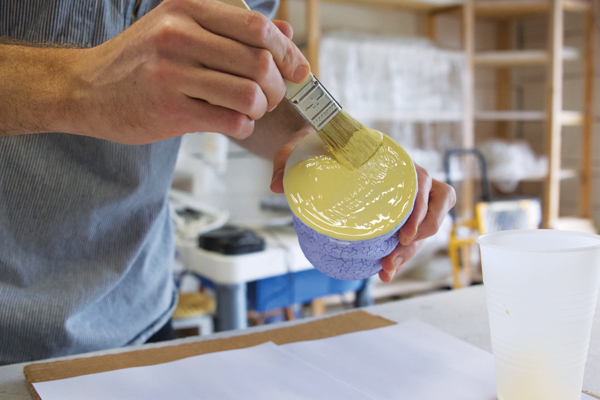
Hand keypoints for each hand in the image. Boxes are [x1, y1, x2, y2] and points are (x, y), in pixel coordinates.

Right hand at [71, 0, 308, 143]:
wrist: (86, 89)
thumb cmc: (141, 60)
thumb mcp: (181, 30)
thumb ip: (233, 30)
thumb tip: (284, 33)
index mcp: (187, 8)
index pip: (257, 27)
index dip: (287, 51)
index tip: (297, 69)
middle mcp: (179, 35)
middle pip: (259, 62)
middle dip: (277, 86)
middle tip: (270, 96)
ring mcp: (172, 73)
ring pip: (249, 94)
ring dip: (261, 109)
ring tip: (250, 111)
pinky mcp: (169, 110)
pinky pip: (231, 121)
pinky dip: (243, 127)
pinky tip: (234, 124)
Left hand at [271, 151, 455, 282]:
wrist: (314, 145)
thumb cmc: (314, 145)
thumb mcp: (299, 149)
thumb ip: (287, 162)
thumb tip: (275, 186)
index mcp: (389, 159)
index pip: (423, 180)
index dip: (424, 207)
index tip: (406, 232)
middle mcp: (402, 176)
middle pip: (431, 207)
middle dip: (418, 238)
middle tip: (393, 258)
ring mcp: (399, 194)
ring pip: (426, 224)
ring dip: (411, 250)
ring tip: (387, 270)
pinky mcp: (392, 211)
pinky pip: (410, 233)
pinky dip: (401, 254)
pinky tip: (385, 272)